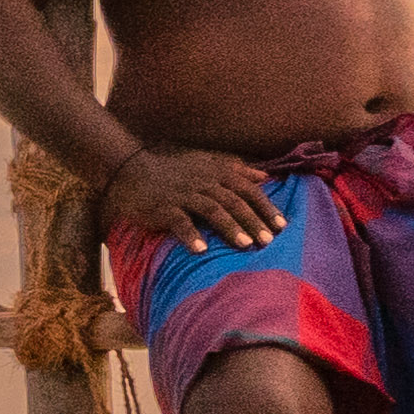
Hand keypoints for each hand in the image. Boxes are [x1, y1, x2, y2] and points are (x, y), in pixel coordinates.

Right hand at [102, 143, 284, 255]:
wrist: (132, 169)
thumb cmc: (174, 170)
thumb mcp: (207, 162)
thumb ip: (237, 169)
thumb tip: (266, 175)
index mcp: (216, 172)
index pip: (247, 188)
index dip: (265, 206)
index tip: (282, 225)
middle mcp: (202, 182)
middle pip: (233, 201)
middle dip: (252, 220)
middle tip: (268, 240)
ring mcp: (183, 194)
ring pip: (211, 209)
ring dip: (229, 227)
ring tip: (244, 245)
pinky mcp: (163, 207)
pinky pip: (179, 221)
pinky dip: (191, 235)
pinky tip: (201, 250)